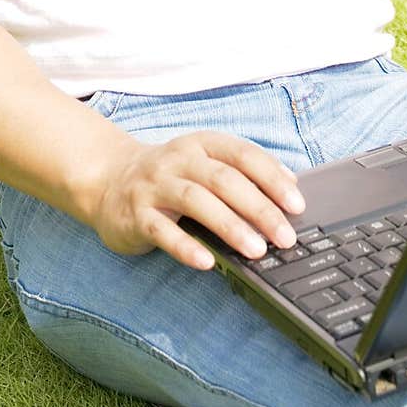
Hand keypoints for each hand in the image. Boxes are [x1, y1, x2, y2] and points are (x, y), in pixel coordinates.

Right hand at [90, 130, 305, 269]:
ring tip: (256, 250)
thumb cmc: (171, 177)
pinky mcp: (135, 214)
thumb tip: (292, 185)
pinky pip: (162, 231)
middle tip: (285, 236)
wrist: (109, 180)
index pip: (243, 155)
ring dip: (230, 226)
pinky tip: (207, 263)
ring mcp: (154, 185)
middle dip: (259, 208)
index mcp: (201, 144)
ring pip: (196, 201)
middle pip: (223, 179)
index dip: (272, 178)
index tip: (297, 205)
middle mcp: (178, 159)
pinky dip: (186, 247)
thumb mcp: (204, 164)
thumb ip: (242, 172)